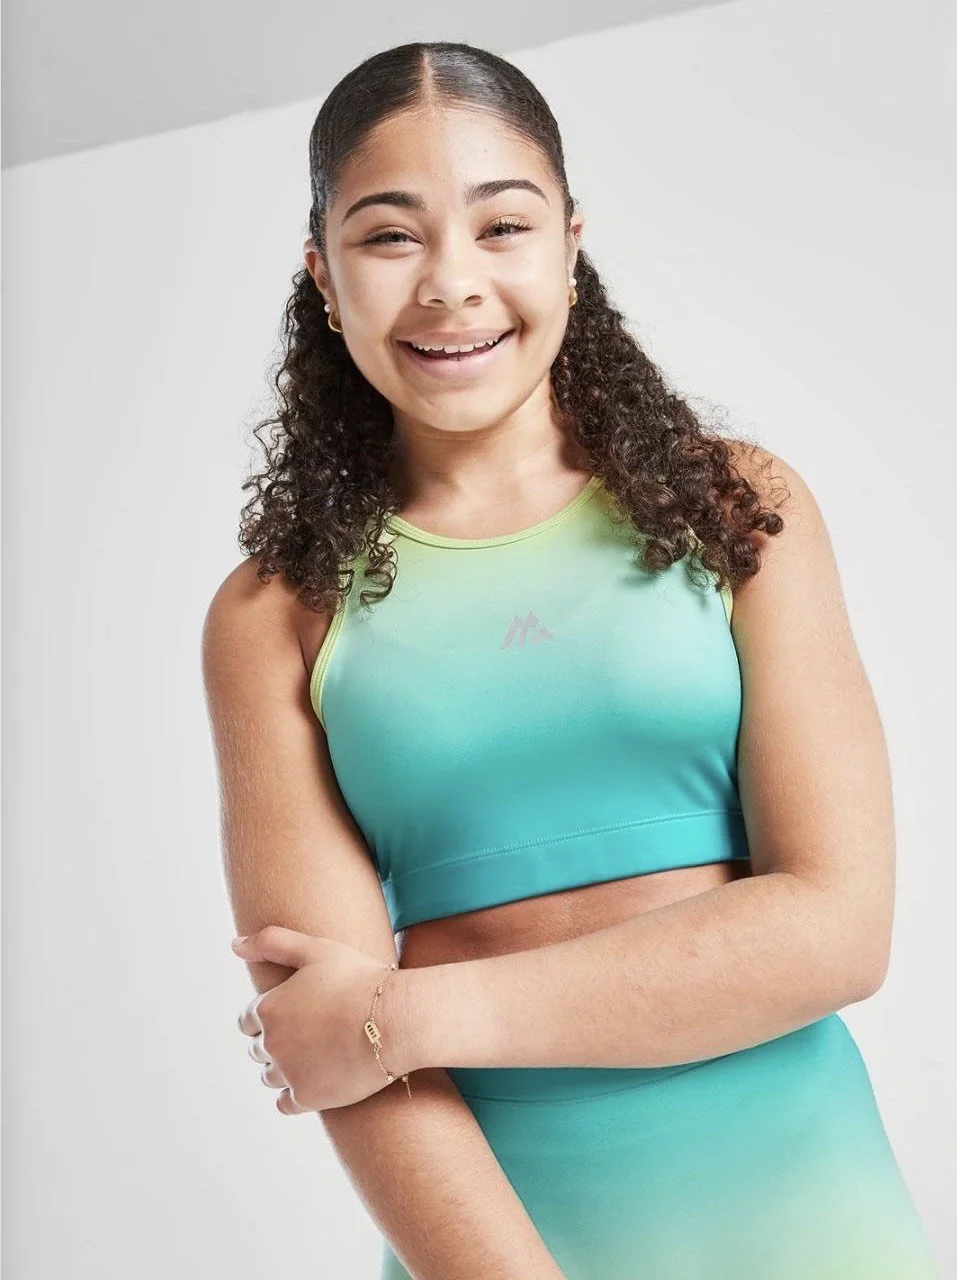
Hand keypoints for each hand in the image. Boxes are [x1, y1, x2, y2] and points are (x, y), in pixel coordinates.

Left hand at [232, 927, 409, 1113]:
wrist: (396, 1019)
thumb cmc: (359, 978)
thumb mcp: (316, 948)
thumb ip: (272, 941)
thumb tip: (236, 945)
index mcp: (267, 1008)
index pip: (247, 1020)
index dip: (271, 1014)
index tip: (295, 1011)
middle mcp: (271, 1043)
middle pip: (258, 1049)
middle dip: (277, 1040)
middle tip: (310, 1031)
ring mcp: (288, 1073)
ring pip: (269, 1077)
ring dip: (284, 1067)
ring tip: (315, 1054)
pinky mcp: (308, 1098)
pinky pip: (284, 1104)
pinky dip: (294, 1094)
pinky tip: (316, 1079)